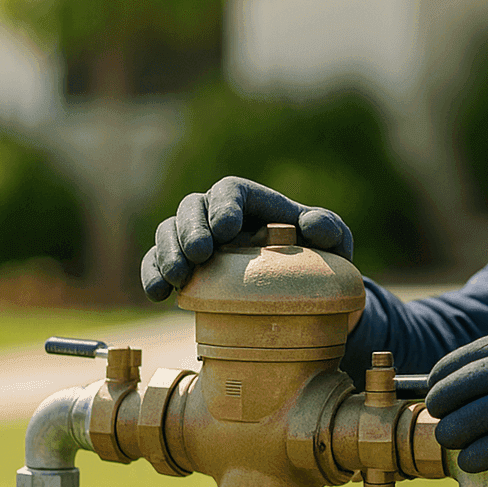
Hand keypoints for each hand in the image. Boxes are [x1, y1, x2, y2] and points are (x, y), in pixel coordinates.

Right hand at [140, 176, 353, 300]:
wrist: (306, 295)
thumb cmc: (320, 258)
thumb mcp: (334, 243)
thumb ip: (329, 229)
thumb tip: (315, 225)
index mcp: (252, 202)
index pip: (229, 191)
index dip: (223, 205)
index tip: (226, 229)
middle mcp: (217, 215)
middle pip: (192, 208)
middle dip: (191, 229)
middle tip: (200, 255)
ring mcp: (196, 240)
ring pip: (168, 232)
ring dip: (168, 253)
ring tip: (178, 277)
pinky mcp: (183, 268)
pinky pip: (156, 264)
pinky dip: (153, 275)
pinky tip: (157, 293)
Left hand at [427, 330, 487, 486]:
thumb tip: (477, 391)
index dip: (458, 363)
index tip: (437, 378)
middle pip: (484, 372)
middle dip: (449, 390)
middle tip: (434, 407)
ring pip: (486, 408)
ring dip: (457, 425)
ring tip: (447, 436)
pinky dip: (478, 453)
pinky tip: (470, 461)